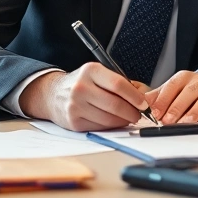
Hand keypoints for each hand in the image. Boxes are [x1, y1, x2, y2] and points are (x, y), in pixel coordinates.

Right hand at [18, 63, 148, 131]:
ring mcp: (75, 105)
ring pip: (108, 119)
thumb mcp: (99, 74)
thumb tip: (144, 96)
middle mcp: (80, 87)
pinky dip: (111, 127)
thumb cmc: (82, 83)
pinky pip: (99, 127)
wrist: (53, 94)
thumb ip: (121, 82)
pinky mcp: (73, 121)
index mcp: (90, 70)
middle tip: (139, 115)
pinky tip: (114, 122)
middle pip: (114, 104)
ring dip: (123, 121)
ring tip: (128, 118)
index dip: (135, 96)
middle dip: (132, 112)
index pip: (118, 84)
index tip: (143, 104)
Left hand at [146, 70, 197, 123]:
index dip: (163, 100)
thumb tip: (140, 104)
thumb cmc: (195, 88)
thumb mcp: (176, 88)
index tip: (154, 113)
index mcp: (185, 78)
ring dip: (195, 111)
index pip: (172, 86)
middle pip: (189, 92)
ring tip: (185, 122)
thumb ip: (159, 95)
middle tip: (167, 121)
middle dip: (177, 107)